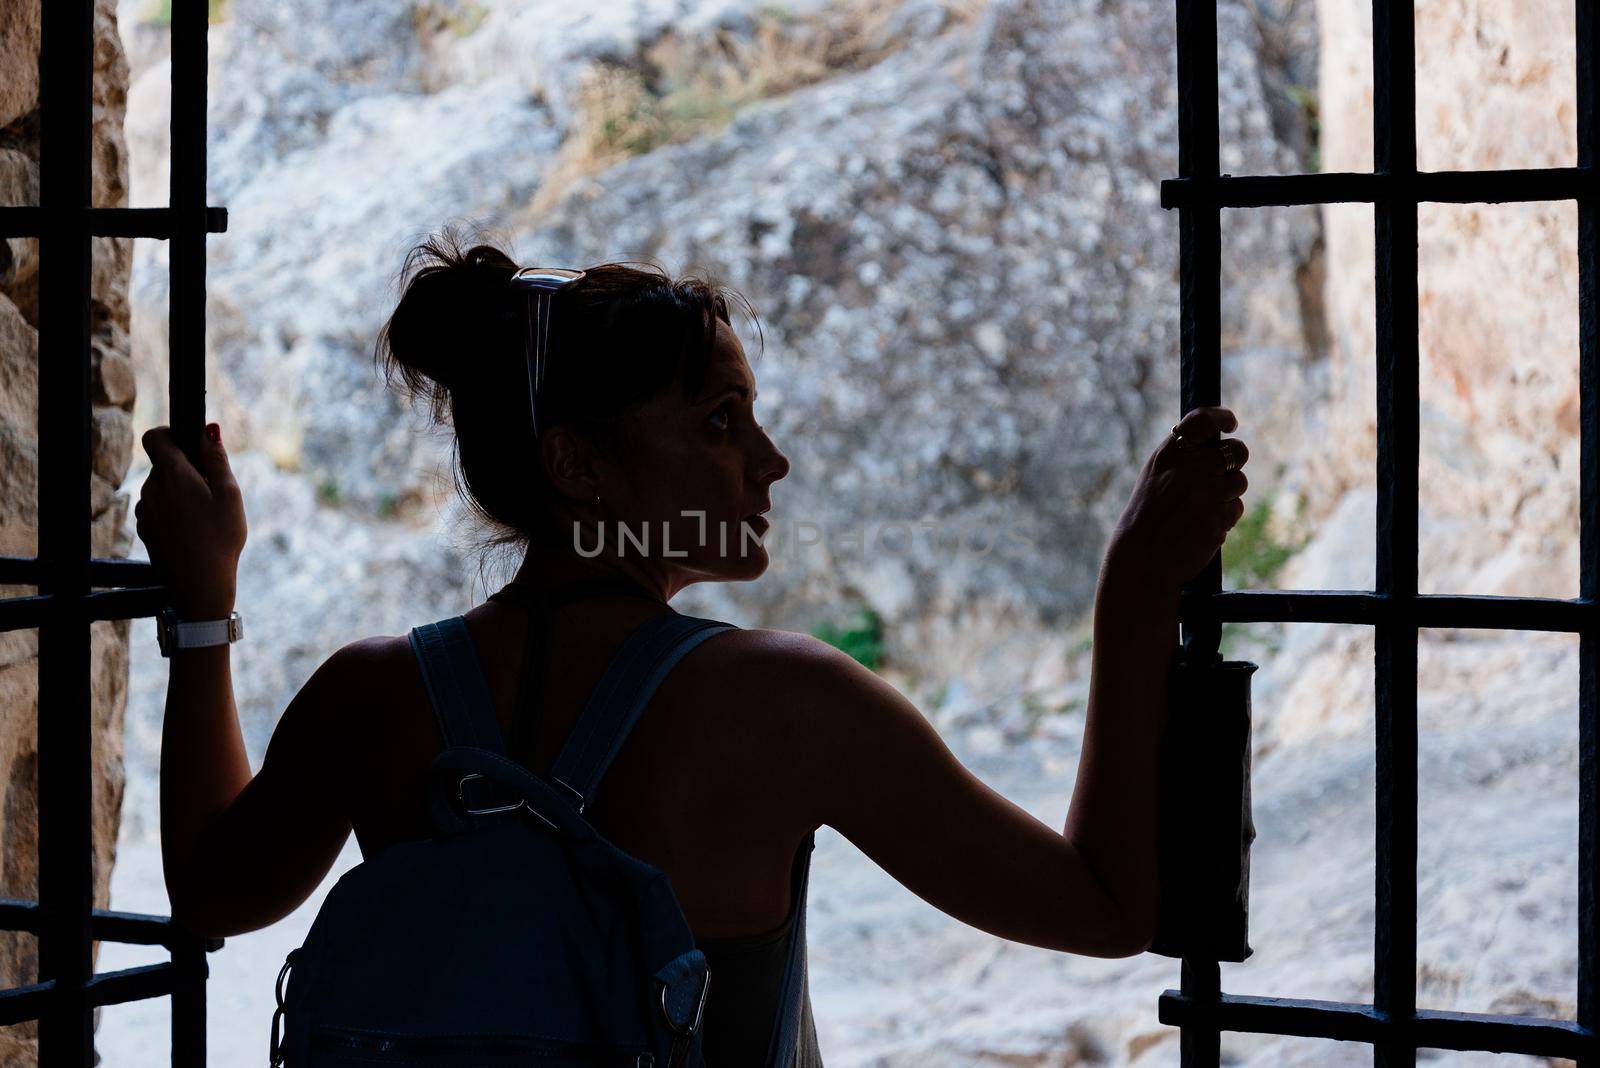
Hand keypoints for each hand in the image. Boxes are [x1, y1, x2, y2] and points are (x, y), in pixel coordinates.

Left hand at [135, 423, 245, 618]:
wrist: (199, 585)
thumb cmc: (221, 540)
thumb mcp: (231, 496)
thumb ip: (217, 460)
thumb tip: (208, 431)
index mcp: (174, 476)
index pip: (154, 437)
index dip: (170, 434)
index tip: (189, 445)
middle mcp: (152, 490)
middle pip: (163, 465)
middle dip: (185, 470)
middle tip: (212, 493)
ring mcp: (146, 511)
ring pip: (160, 488)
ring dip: (179, 493)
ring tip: (205, 517)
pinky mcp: (145, 530)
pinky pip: (157, 509)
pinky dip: (172, 512)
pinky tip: (193, 531)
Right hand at [1106, 406, 1248, 591]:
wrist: (1140, 558)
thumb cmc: (1147, 516)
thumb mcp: (1154, 477)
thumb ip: (1183, 458)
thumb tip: (1218, 447)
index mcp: (1170, 454)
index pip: (1203, 420)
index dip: (1221, 417)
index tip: (1231, 424)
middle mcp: (1190, 468)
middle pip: (1236, 450)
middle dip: (1235, 461)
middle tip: (1222, 473)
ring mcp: (1207, 493)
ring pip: (1239, 481)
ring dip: (1228, 493)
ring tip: (1202, 508)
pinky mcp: (1219, 518)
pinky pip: (1235, 508)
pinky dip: (1224, 516)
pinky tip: (1203, 525)